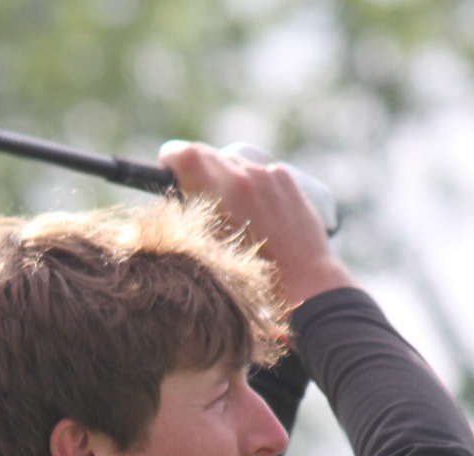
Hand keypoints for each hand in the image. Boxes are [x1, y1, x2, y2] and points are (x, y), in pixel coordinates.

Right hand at [158, 140, 356, 308]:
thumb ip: (191, 217)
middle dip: (195, 168)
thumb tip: (178, 197)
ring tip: (229, 209)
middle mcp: (246, 176)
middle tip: (192, 191)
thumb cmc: (253, 279)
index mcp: (223, 193)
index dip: (171, 159)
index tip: (168, 168)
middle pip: (207, 154)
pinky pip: (258, 171)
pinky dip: (250, 184)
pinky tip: (255, 213)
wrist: (306, 283)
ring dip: (224, 176)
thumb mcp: (209, 251)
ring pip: (233, 162)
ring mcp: (269, 175)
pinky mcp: (286, 179)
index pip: (185, 154)